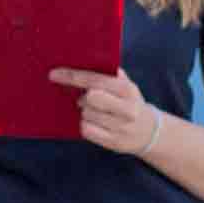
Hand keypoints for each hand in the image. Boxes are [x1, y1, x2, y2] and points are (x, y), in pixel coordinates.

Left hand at [48, 67, 162, 157]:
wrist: (150, 132)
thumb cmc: (130, 104)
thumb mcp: (127, 86)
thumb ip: (110, 74)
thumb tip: (85, 60)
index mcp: (127, 90)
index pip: (95, 80)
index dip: (73, 76)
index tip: (54, 74)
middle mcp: (127, 109)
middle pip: (90, 97)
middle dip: (83, 98)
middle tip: (85, 100)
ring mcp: (121, 127)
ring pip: (86, 115)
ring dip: (86, 113)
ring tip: (96, 114)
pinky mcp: (114, 142)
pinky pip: (86, 130)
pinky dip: (86, 126)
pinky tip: (95, 124)